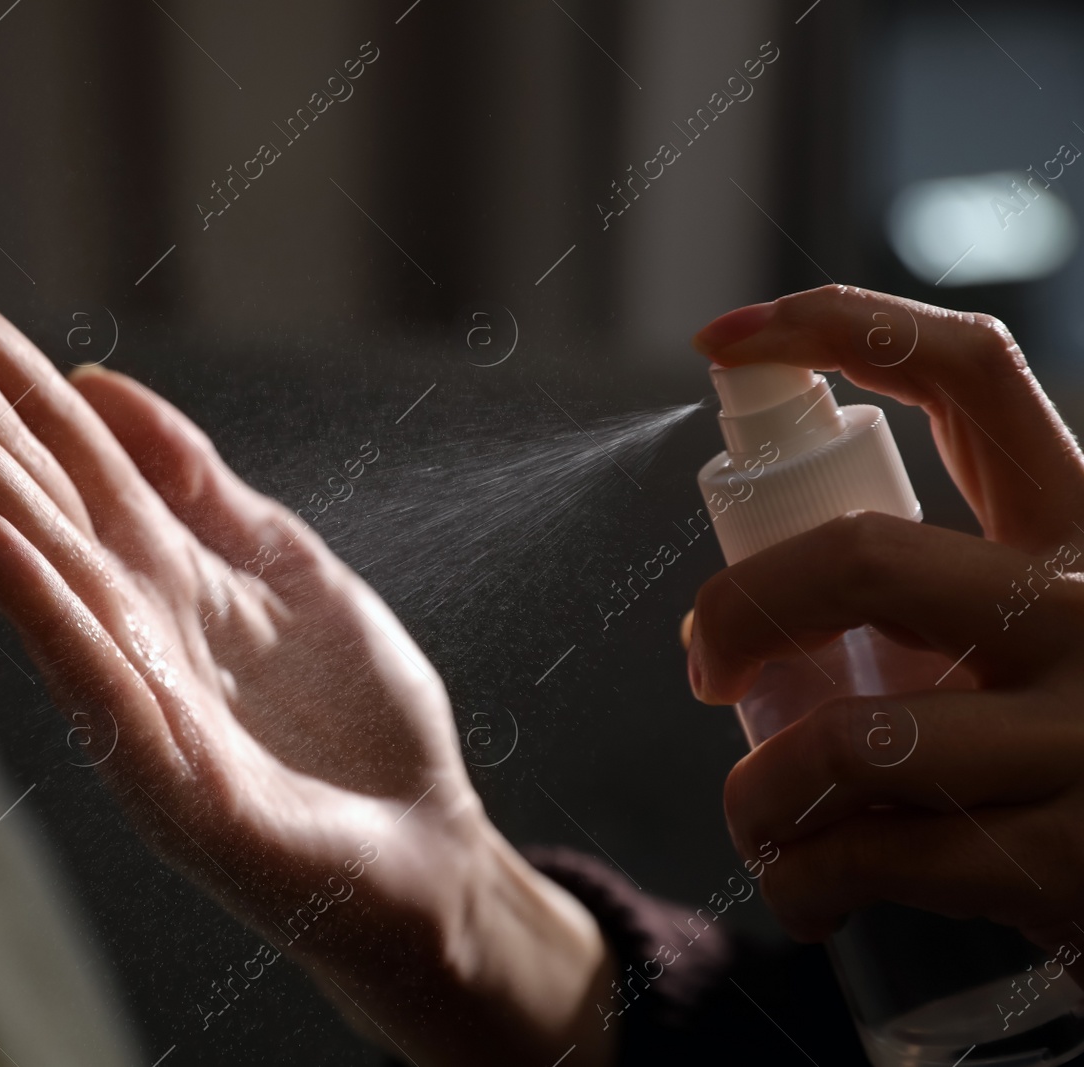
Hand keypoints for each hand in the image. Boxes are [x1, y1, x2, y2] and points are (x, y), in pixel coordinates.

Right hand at [0, 246, 610, 1064]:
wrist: (417, 854)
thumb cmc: (348, 719)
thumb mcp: (278, 559)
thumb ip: (192, 479)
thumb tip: (95, 379)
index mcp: (153, 555)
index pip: (46, 426)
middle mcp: (123, 609)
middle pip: (16, 467)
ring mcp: (134, 688)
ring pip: (34, 550)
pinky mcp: (168, 774)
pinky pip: (94, 669)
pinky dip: (38, 597)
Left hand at [689, 284, 1083, 951]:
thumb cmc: (1075, 750)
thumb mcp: (1035, 638)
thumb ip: (920, 600)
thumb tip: (715, 621)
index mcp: (1080, 530)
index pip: (969, 374)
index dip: (836, 326)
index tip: (718, 340)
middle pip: (859, 557)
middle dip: (738, 610)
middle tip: (703, 667)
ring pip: (846, 736)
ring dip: (758, 792)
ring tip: (758, 820)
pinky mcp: (1071, 859)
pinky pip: (868, 856)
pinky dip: (799, 878)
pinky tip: (807, 891)